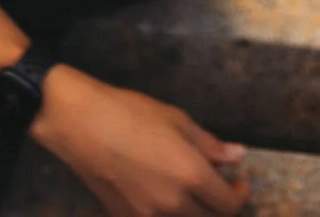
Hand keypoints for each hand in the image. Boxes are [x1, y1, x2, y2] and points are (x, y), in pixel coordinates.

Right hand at [28, 64, 250, 215]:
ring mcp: (147, 216)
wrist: (80, 124)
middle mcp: (174, 204)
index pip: (229, 204)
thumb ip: (209, 144)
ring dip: (195, 212)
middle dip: (220, 205)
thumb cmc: (130, 113)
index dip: (240, 194)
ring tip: (192, 192)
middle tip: (218, 185)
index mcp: (191, 176)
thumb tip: (236, 156)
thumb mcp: (176, 120)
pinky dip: (168, 214)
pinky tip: (164, 197)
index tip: (238, 180)